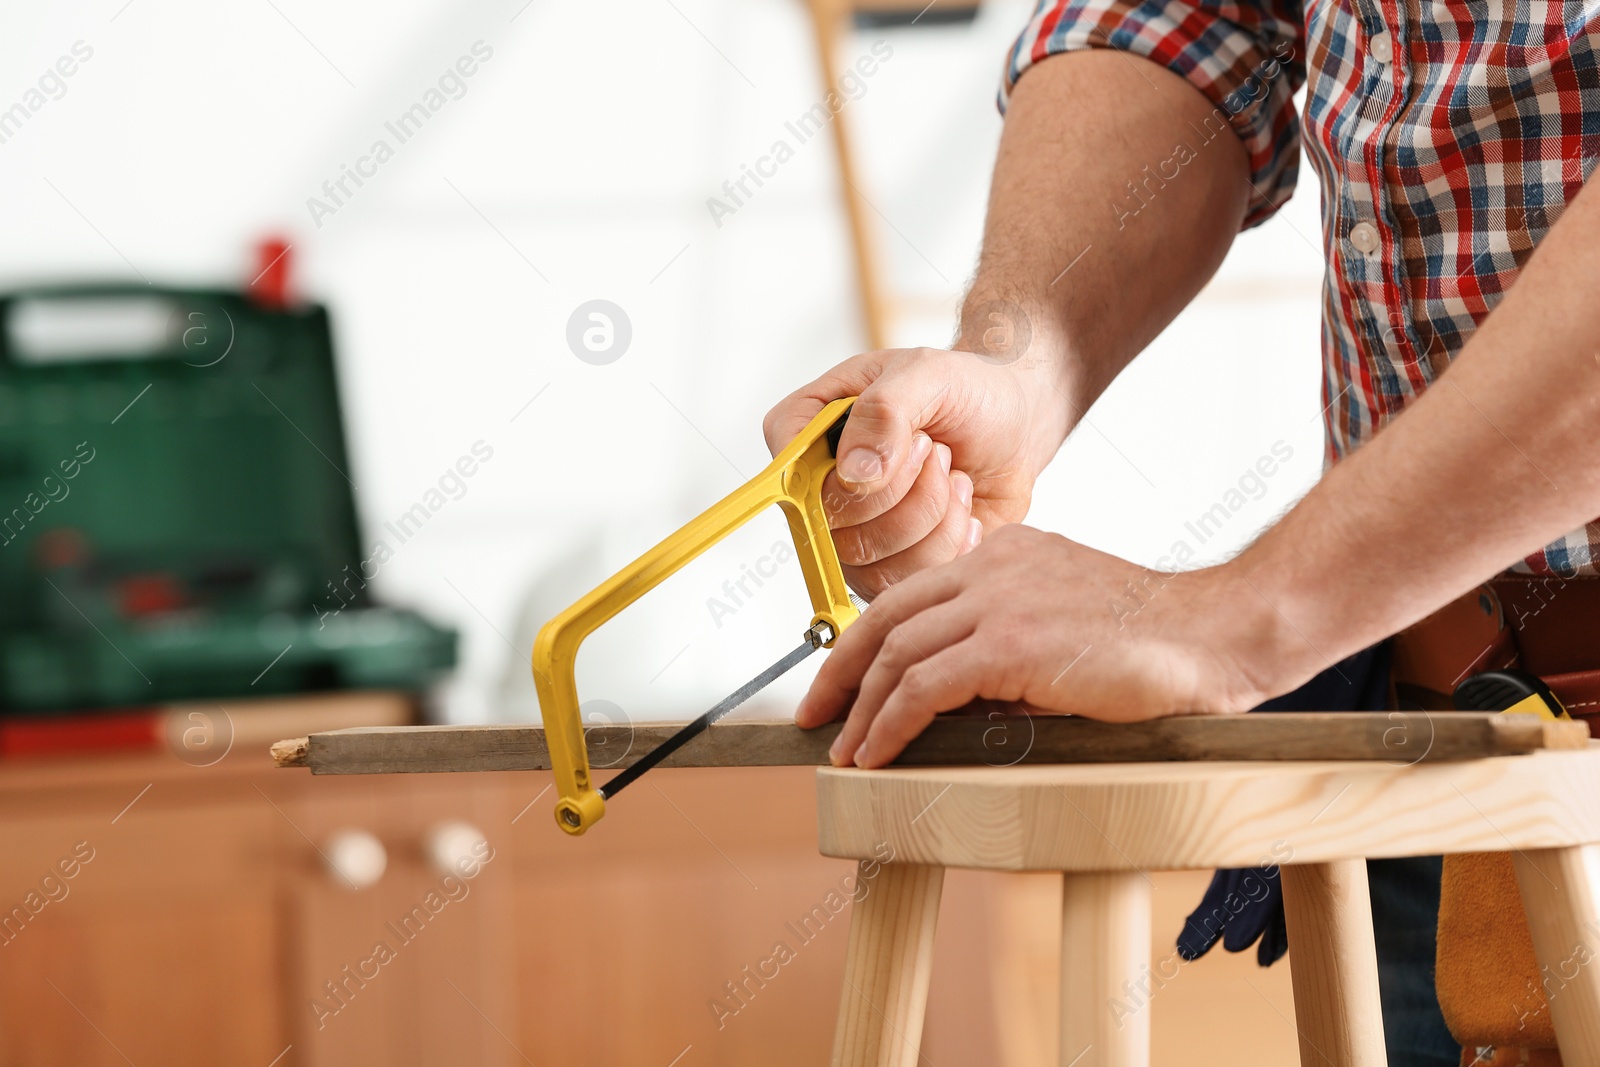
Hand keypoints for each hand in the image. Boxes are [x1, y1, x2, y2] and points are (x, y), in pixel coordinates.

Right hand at [764, 348, 1070, 597]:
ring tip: (953, 475)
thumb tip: (854, 474)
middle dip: (906, 489)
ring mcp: (856, 533)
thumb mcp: (928, 373)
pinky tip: (963, 509)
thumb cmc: (965, 391)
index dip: (846, 474)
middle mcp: (823, 487)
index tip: (912, 440)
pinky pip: (906, 581)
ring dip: (932, 515)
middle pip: (834, 525)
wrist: (1014, 425)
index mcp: (811, 429)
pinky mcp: (893, 564)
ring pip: (871, 559)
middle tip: (938, 449)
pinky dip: (949, 543)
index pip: (790, 473)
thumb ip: (884, 411)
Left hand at [795, 524, 1284, 766]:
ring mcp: (999, 600)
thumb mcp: (1065, 627)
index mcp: (1004, 555)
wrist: (1215, 634)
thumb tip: (959, 702)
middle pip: (886, 619)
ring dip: (863, 710)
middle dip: (841, 673)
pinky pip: (924, 686)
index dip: (866, 642)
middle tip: (817, 717)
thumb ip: (1009, 646)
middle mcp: (992, 566)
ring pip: (898, 654)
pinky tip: (878, 753)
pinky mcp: (1010, 642)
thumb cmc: (1155, 643)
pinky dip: (891, 723)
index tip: (843, 682)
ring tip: (845, 752)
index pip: (911, 598)